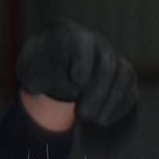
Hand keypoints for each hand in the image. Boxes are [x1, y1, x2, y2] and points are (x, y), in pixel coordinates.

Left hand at [16, 19, 137, 126]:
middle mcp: (97, 44)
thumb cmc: (41, 65)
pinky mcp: (123, 75)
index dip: (83, 61)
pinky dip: (121, 106)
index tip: (77, 81)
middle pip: (107, 62)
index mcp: (71, 36)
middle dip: (98, 91)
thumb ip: (30, 75)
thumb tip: (38, 87)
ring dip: (112, 101)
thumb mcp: (28, 68)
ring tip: (96, 121)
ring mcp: (113, 58)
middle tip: (82, 115)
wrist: (57, 64)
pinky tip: (105, 120)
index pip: (82, 43)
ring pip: (124, 75)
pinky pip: (131, 88)